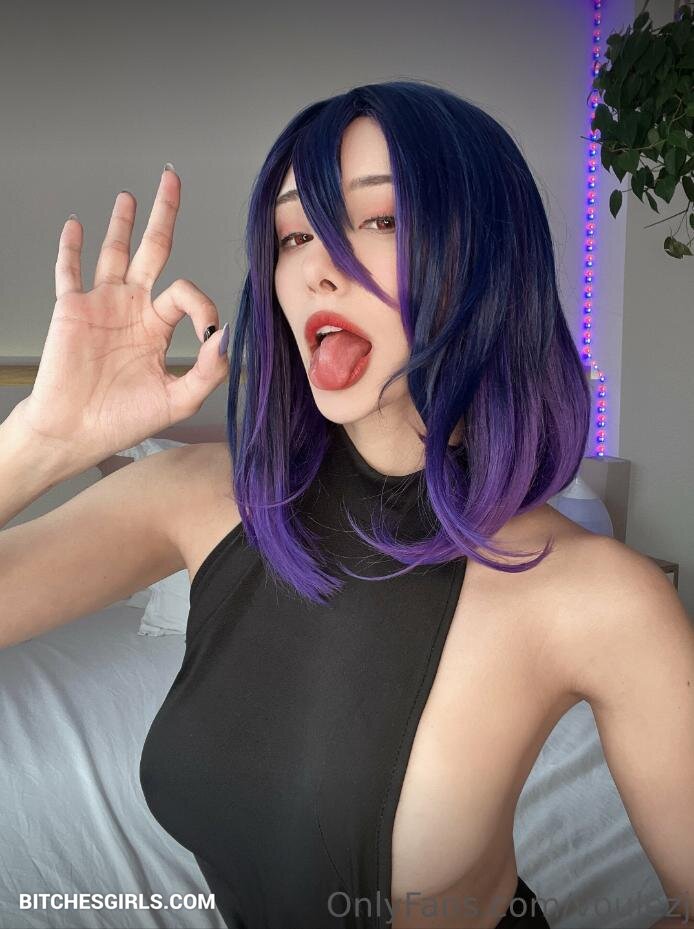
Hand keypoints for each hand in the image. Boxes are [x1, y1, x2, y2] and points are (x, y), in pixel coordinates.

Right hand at [15, 167, 229, 468]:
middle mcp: (133, 309)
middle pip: (152, 250)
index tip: (208, 330)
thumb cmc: (122, 420)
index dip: (201, 303)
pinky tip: (76, 225)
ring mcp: (102, 304)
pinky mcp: (71, 308)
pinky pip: (69, 270)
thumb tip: (227, 333)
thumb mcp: (178, 399)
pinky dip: (71, 247)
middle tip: (171, 179)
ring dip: (122, 222)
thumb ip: (208, 369)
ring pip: (114, 251)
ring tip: (130, 195)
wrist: (75, 433)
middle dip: (163, 214)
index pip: (186, 293)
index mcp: (158, 327)